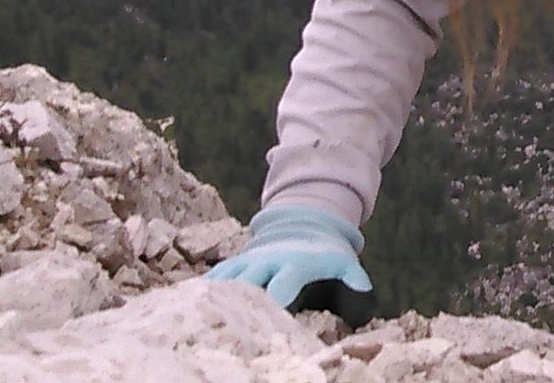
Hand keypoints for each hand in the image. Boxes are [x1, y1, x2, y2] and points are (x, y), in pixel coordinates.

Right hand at [209, 202, 376, 321]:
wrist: (304, 226)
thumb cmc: (326, 256)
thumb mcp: (345, 263)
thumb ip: (356, 280)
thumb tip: (364, 293)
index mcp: (294, 264)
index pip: (282, 284)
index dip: (275, 300)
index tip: (270, 318)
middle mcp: (267, 261)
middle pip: (247, 282)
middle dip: (238, 303)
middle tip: (228, 327)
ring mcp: (248, 261)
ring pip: (225, 279)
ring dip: (214, 297)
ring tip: (201, 320)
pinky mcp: (234, 264)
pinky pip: (213, 277)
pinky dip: (202, 291)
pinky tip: (189, 309)